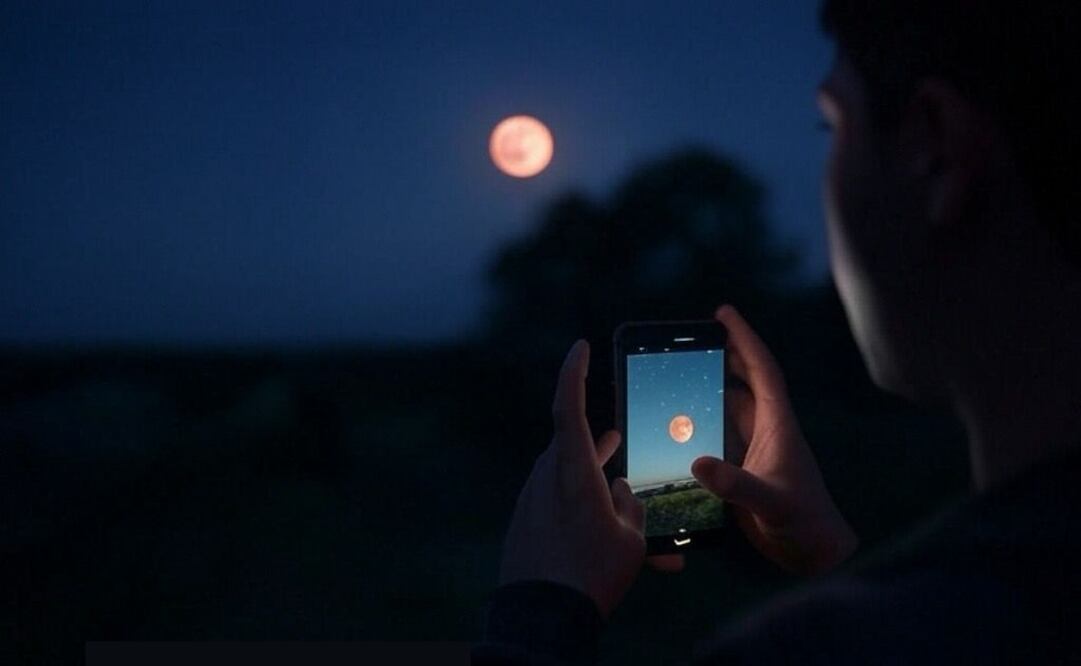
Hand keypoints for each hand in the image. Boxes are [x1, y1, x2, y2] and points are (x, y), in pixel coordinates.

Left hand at [497, 340, 645, 619]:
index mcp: (572, 472)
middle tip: (619, 439)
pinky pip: (556, 504)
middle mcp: (546, 478)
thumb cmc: (592, 575)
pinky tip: (600, 531)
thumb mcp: (630, 539)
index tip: (580, 347)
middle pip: (573, 446)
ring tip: (620, 492)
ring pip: (567, 478)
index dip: (573, 372)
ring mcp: (531, 501)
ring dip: (593, 482)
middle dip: (599, 445)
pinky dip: (579, 509)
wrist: (542, 617)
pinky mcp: (525, 523)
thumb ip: (629, 506)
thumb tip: (619, 490)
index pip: (568, 407)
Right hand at [690, 305, 857, 574]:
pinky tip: (677, 423)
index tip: (723, 313)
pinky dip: (700, 424)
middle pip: (743, 382)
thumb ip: (737, 485)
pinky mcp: (741, 469)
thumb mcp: (772, 503)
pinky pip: (717, 436)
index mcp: (778, 425)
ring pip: (729, 407)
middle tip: (693, 337)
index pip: (762, 371)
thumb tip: (698, 463)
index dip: (744, 339)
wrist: (812, 553)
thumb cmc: (803, 523)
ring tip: (678, 372)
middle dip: (723, 355)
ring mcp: (753, 449)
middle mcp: (765, 430)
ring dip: (709, 389)